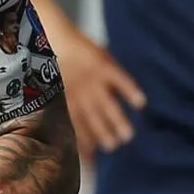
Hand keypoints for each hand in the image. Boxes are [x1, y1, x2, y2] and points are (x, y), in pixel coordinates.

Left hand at [53, 35, 145, 152]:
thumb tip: (60, 131)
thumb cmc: (55, 63)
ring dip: (118, 120)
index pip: (78, 126)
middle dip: (104, 133)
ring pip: (108, 104)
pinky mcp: (104, 66)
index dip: (85, 142)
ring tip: (128, 135)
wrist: (55, 35)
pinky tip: (140, 103)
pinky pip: (120, 80)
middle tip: (114, 146)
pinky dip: (130, 91)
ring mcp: (93, 80)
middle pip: (95, 118)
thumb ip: (62, 105)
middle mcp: (81, 92)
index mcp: (68, 99)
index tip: (93, 159)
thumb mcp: (52, 86)